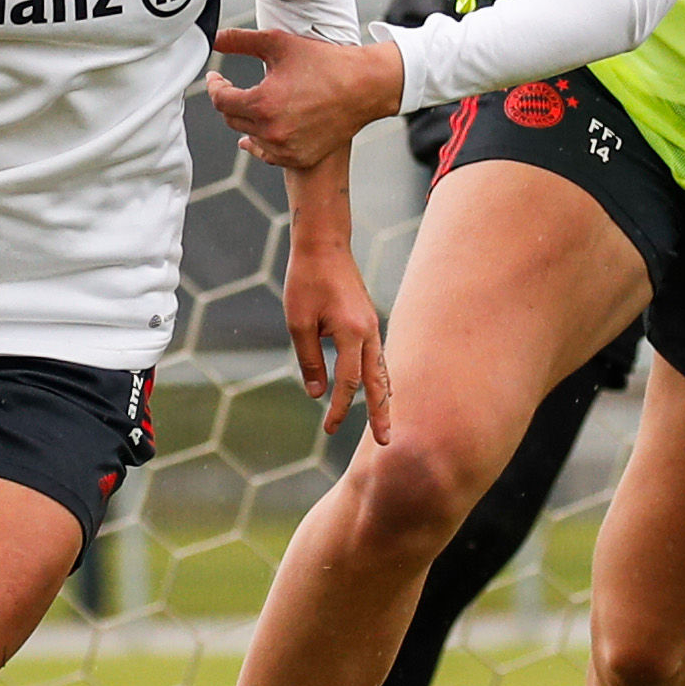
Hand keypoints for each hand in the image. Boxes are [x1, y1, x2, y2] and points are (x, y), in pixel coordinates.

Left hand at [207, 27, 404, 170]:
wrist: (364, 87)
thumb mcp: (279, 44)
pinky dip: (262, 141)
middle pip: (231, 118)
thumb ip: (241, 41)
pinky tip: (262, 130)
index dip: (214, 86)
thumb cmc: (325, 63)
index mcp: (262, 104)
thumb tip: (215, 37)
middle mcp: (271, 131)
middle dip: (230, 101)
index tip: (216, 78)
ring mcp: (285, 148)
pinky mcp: (298, 157)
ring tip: (255, 104)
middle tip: (233, 88)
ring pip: (248, 136)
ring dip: (247, 120)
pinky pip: (268, 153)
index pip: (219, 100)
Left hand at [285, 243, 391, 443]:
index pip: (348, 381)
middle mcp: (369, 332)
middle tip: (386, 441)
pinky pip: (378, 357)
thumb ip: (310, 360)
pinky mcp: (368, 322)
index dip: (339, 407)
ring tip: (385, 422)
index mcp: (352, 332)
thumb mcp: (299, 322)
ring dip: (383, 397)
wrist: (323, 244)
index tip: (328, 428)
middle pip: (377, 381)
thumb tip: (317, 394)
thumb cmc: (306, 280)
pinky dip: (379, 378)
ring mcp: (372, 326)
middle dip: (380, 412)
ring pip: (382, 370)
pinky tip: (377, 390)